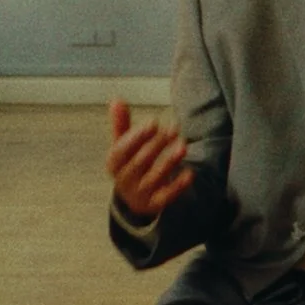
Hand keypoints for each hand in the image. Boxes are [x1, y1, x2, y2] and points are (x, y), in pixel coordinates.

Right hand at [109, 100, 191, 218]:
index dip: (137, 136)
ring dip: (169, 161)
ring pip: (154, 177)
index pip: (122, 150)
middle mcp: (124, 180)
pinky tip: (190, 173)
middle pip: (140, 162)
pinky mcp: (155, 204)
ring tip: (184, 146)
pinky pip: (166, 196)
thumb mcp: (123, 147)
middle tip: (174, 128)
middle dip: (157, 144)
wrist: (134, 201)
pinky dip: (178, 185)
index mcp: (114, 164)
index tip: (154, 122)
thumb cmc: (130, 165)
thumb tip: (117, 99)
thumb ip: (121, 125)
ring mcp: (139, 194)